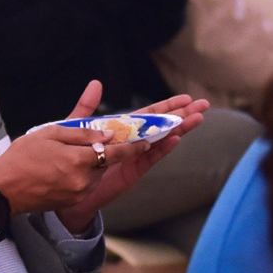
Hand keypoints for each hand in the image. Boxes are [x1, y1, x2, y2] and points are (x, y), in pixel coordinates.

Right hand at [0, 81, 153, 215]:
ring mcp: (79, 192)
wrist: (3, 190)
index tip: (148, 138)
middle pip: (109, 162)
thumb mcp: (49, 133)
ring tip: (78, 152)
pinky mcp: (73, 200)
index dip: (135, 144)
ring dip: (97, 162)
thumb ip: (81, 128)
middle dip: (115, 150)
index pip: (117, 151)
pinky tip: (69, 166)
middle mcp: (84, 179)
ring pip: (98, 172)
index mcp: (80, 160)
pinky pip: (87, 183)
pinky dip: (85, 172)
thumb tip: (108, 127)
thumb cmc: (22, 158)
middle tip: (120, 139)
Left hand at [54, 91, 209, 230]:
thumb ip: (86, 107)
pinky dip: (163, 148)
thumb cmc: (73, 159)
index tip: (186, 98)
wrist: (69, 190)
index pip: (150, 115)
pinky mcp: (133, 171)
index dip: (167, 106)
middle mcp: (133, 143)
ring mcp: (135, 157)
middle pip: (162, 125)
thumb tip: (96, 83)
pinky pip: (151, 158)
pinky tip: (177, 139)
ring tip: (198, 119)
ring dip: (180, 129)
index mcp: (123, 131)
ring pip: (162, 140)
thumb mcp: (78, 129)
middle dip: (183, 115)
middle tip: (204, 105)